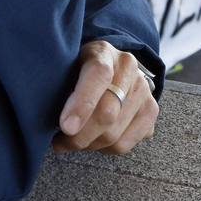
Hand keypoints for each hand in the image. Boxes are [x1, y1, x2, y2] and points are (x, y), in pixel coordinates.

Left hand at [54, 40, 158, 154]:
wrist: (109, 66)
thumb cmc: (77, 71)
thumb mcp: (64, 68)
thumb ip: (58, 88)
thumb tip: (49, 121)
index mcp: (103, 51)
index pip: (98, 75)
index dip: (82, 103)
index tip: (66, 126)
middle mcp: (128, 68)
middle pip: (107, 113)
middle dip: (79, 136)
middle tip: (60, 141)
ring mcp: (143, 89)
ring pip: (114, 134)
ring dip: (89, 145)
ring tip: (74, 139)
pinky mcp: (151, 111)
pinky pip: (125, 144)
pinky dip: (104, 149)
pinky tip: (94, 139)